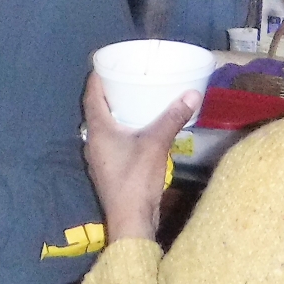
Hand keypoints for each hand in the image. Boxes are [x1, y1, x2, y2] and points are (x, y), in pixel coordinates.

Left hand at [82, 73, 198, 244]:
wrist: (130, 220)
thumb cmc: (136, 179)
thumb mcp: (156, 144)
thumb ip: (173, 118)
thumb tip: (192, 93)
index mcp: (98, 129)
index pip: (91, 95)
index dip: (98, 77)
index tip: (108, 62)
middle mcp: (93, 140)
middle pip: (97, 109)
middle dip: (110, 92)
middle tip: (127, 77)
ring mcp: (99, 156)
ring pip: (105, 126)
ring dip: (116, 112)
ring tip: (135, 98)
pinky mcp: (109, 168)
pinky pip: (112, 139)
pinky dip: (122, 128)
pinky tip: (140, 128)